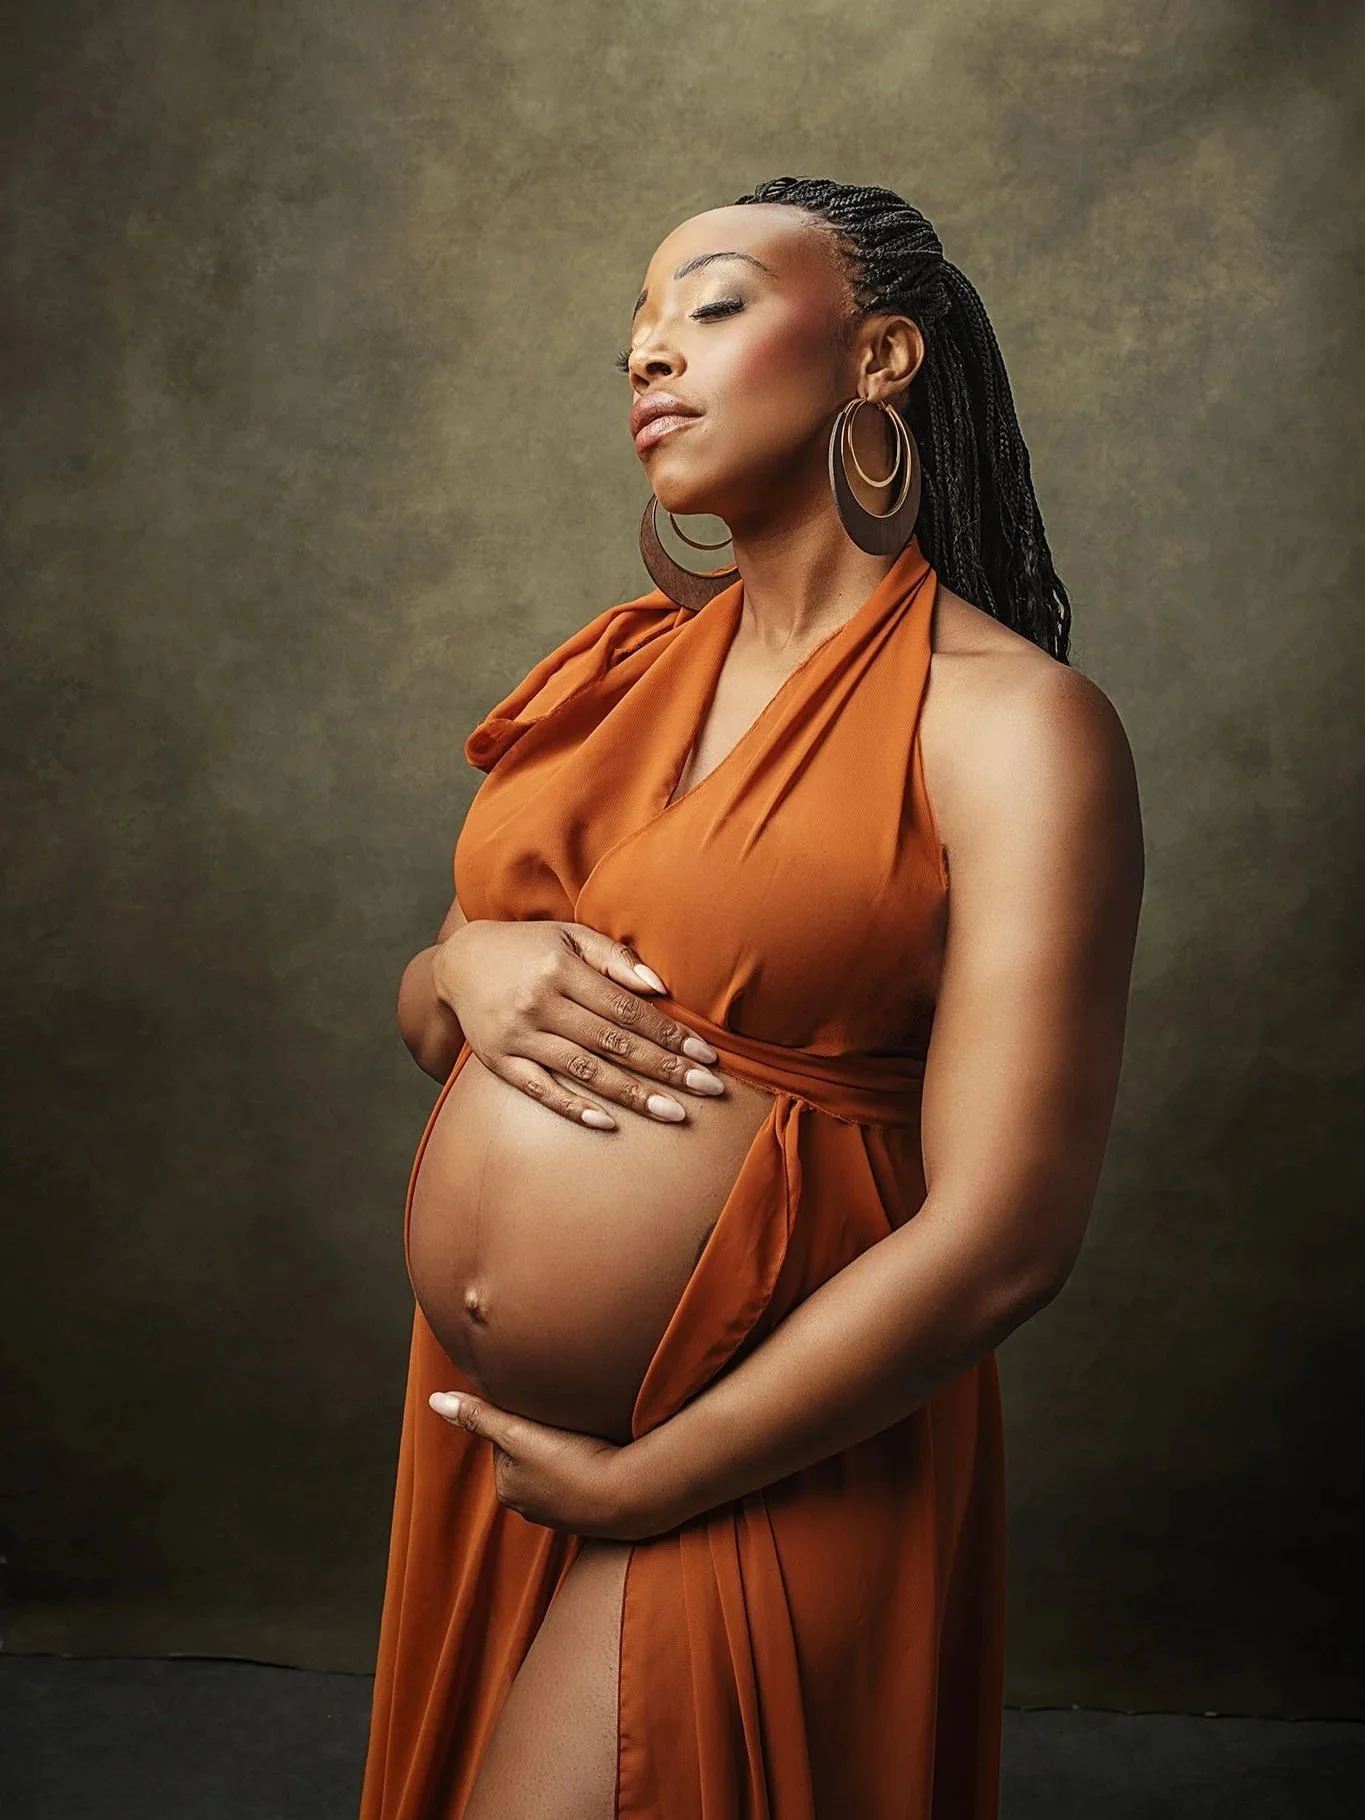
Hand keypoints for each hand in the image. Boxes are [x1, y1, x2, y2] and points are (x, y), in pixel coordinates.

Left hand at [428, 1389, 662, 1539]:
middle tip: (569, 1423)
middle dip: (544, 1436)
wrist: (630, 1495)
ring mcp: (559, 1512)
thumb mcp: (518, 1432)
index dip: (524, 1417)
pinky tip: (600, 1456)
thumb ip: (479, 1415)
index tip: (546, 1412)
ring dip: (566, 1450)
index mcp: (507, 1487)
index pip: (505, 1438)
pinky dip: (585, 1466)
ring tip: (587, 1439)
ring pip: (554, 1465)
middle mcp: (527, 1505)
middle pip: (529, 1452)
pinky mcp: (588, 1512)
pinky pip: (578, 1479)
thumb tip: (435, 1399)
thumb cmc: (573, 1462)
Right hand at [432, 919, 725, 1131]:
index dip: (669, 1033)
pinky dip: (574, 1108)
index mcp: (561, 970)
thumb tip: (660, 987)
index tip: (705, 1056)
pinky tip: (609, 1123)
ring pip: (585, 1071)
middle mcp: (539, 1004)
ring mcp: (518, 1037)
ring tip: (675, 1113)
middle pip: (613, 1042)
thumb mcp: (569, 937)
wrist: (459, 964)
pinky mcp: (500, 1063)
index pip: (626, 1009)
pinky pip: (541, 1091)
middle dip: (665, 1068)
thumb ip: (615, 958)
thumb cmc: (528, 948)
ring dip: (633, 1094)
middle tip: (709, 1090)